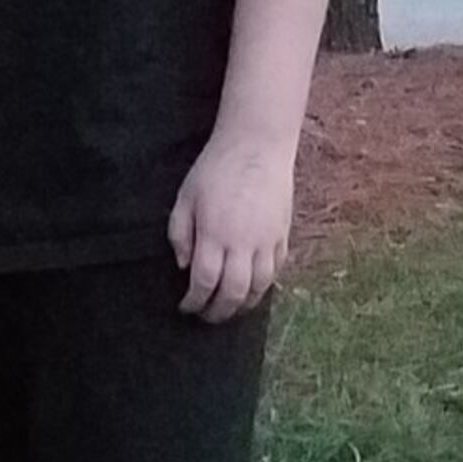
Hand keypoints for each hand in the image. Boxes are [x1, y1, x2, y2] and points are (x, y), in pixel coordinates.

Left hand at [168, 130, 294, 322]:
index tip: (185, 307)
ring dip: (243, 305)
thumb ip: (180, 233)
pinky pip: (276, 271)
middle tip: (206, 316)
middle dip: (218, 312)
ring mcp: (267, 241)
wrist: (258, 145)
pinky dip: (263, 287)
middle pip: (233, 292)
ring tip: (230, 309)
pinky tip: (252, 290)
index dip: (194, 301)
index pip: (204, 281)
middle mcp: (243, 243)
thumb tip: (184, 266)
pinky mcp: (283, 235)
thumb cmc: (217, 168)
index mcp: (215, 234)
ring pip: (259, 288)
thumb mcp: (186, 197)